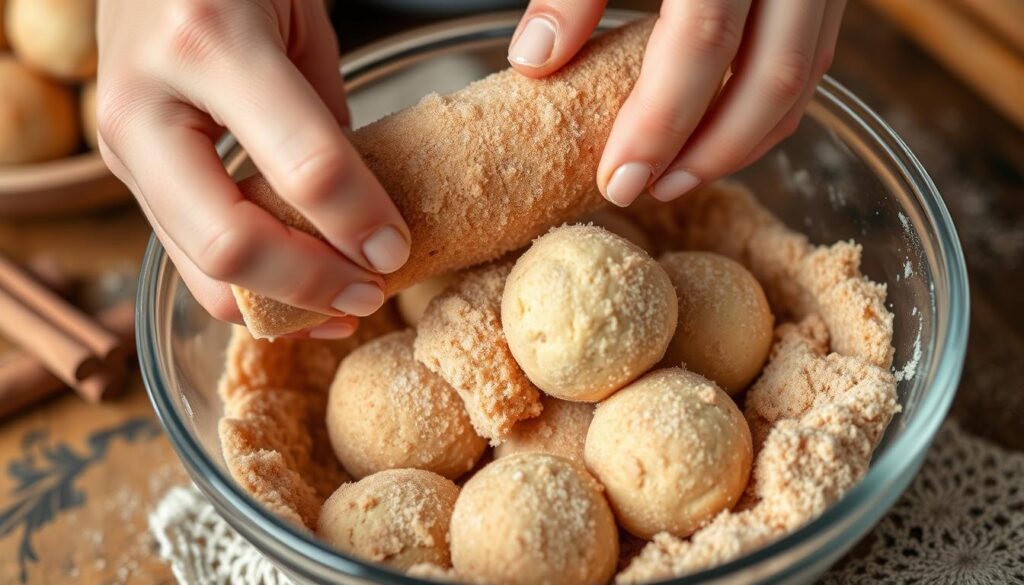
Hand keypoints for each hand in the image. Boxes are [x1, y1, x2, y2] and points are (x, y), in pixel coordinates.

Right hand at [96, 0, 411, 337]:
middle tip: (369, 294)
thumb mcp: (300, 23)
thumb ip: (323, 117)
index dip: (358, 221)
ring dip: (282, 304)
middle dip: (312, 284)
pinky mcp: (127, 176)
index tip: (397, 249)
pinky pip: (189, 257)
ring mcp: (124, 147)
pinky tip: (297, 298)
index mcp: (208, 42)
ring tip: (341, 311)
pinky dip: (250, 291)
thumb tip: (366, 212)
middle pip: (230, 241)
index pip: (302, 165)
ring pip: (200, 267)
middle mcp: (146, 102)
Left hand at [507, 0, 846, 206]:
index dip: (660, 119)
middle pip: (773, 71)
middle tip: (646, 191)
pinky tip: (724, 133)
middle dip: (710, 150)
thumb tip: (536, 60)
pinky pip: (816, 53)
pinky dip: (772, 105)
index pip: (702, 38)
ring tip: (680, 176)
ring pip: (806, 71)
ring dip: (746, 139)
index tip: (617, 178)